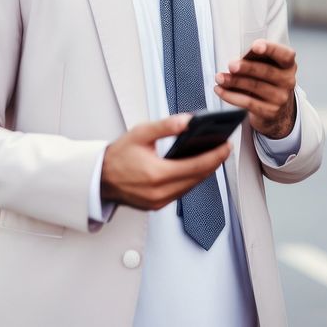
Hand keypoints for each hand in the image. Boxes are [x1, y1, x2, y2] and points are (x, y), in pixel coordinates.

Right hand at [100, 114, 230, 210]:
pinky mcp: (156, 205)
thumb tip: (187, 121)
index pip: (196, 166)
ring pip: (191, 187)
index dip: (215, 156)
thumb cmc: (118, 155)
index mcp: (157, 175)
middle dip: (214, 163)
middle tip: (225, 149)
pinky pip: (181, 192)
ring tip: (214, 157)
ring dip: (204, 172)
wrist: (100, 177)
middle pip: (197, 178)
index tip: (226, 146)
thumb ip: (166, 126)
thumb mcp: (141, 133)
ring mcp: (158, 201)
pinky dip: (191, 180)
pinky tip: (196, 169)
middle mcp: (159, 192)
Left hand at [214, 40, 296, 138]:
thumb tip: (238, 59)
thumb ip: (256, 60)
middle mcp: (288, 81)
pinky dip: (231, 95)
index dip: (271, 49)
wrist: (276, 111)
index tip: (255, 46)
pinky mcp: (270, 112)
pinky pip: (247, 102)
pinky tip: (220, 90)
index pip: (285, 54)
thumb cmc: (266, 82)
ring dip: (234, 81)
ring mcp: (280, 98)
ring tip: (220, 77)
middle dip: (246, 67)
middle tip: (231, 65)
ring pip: (255, 86)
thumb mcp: (267, 67)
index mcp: (288, 65)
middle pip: (267, 71)